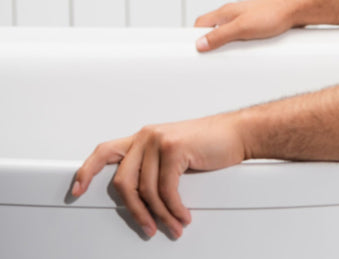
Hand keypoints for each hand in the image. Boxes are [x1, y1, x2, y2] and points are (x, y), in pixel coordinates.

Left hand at [71, 114, 246, 238]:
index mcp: (144, 137)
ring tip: (173, 225)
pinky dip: (175, 208)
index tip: (77, 190)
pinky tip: (183, 215)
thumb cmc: (212, 143)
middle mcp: (146, 136)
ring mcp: (159, 140)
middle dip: (135, 211)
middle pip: (124, 182)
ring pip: (147, 190)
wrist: (240, 132)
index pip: (105, 152)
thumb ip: (154, 164)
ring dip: (161, 215)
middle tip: (147, 227)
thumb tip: (142, 196)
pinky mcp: (174, 149)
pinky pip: (167, 189)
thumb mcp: (176, 152)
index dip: (87, 172)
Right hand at [193, 0, 302, 51]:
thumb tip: (200, 44)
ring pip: (230, 33)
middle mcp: (234, 14)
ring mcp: (246, 19)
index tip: (194, 50)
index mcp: (225, 12)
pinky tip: (248, 52)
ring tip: (231, 56)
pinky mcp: (258, 24)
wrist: (296, 9)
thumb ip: (220, 35)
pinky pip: (244, 36)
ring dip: (229, 45)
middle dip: (213, 43)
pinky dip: (243, 45)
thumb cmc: (272, 14)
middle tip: (213, 57)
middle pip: (214, 29)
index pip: (201, 23)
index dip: (195, 36)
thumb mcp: (242, 28)